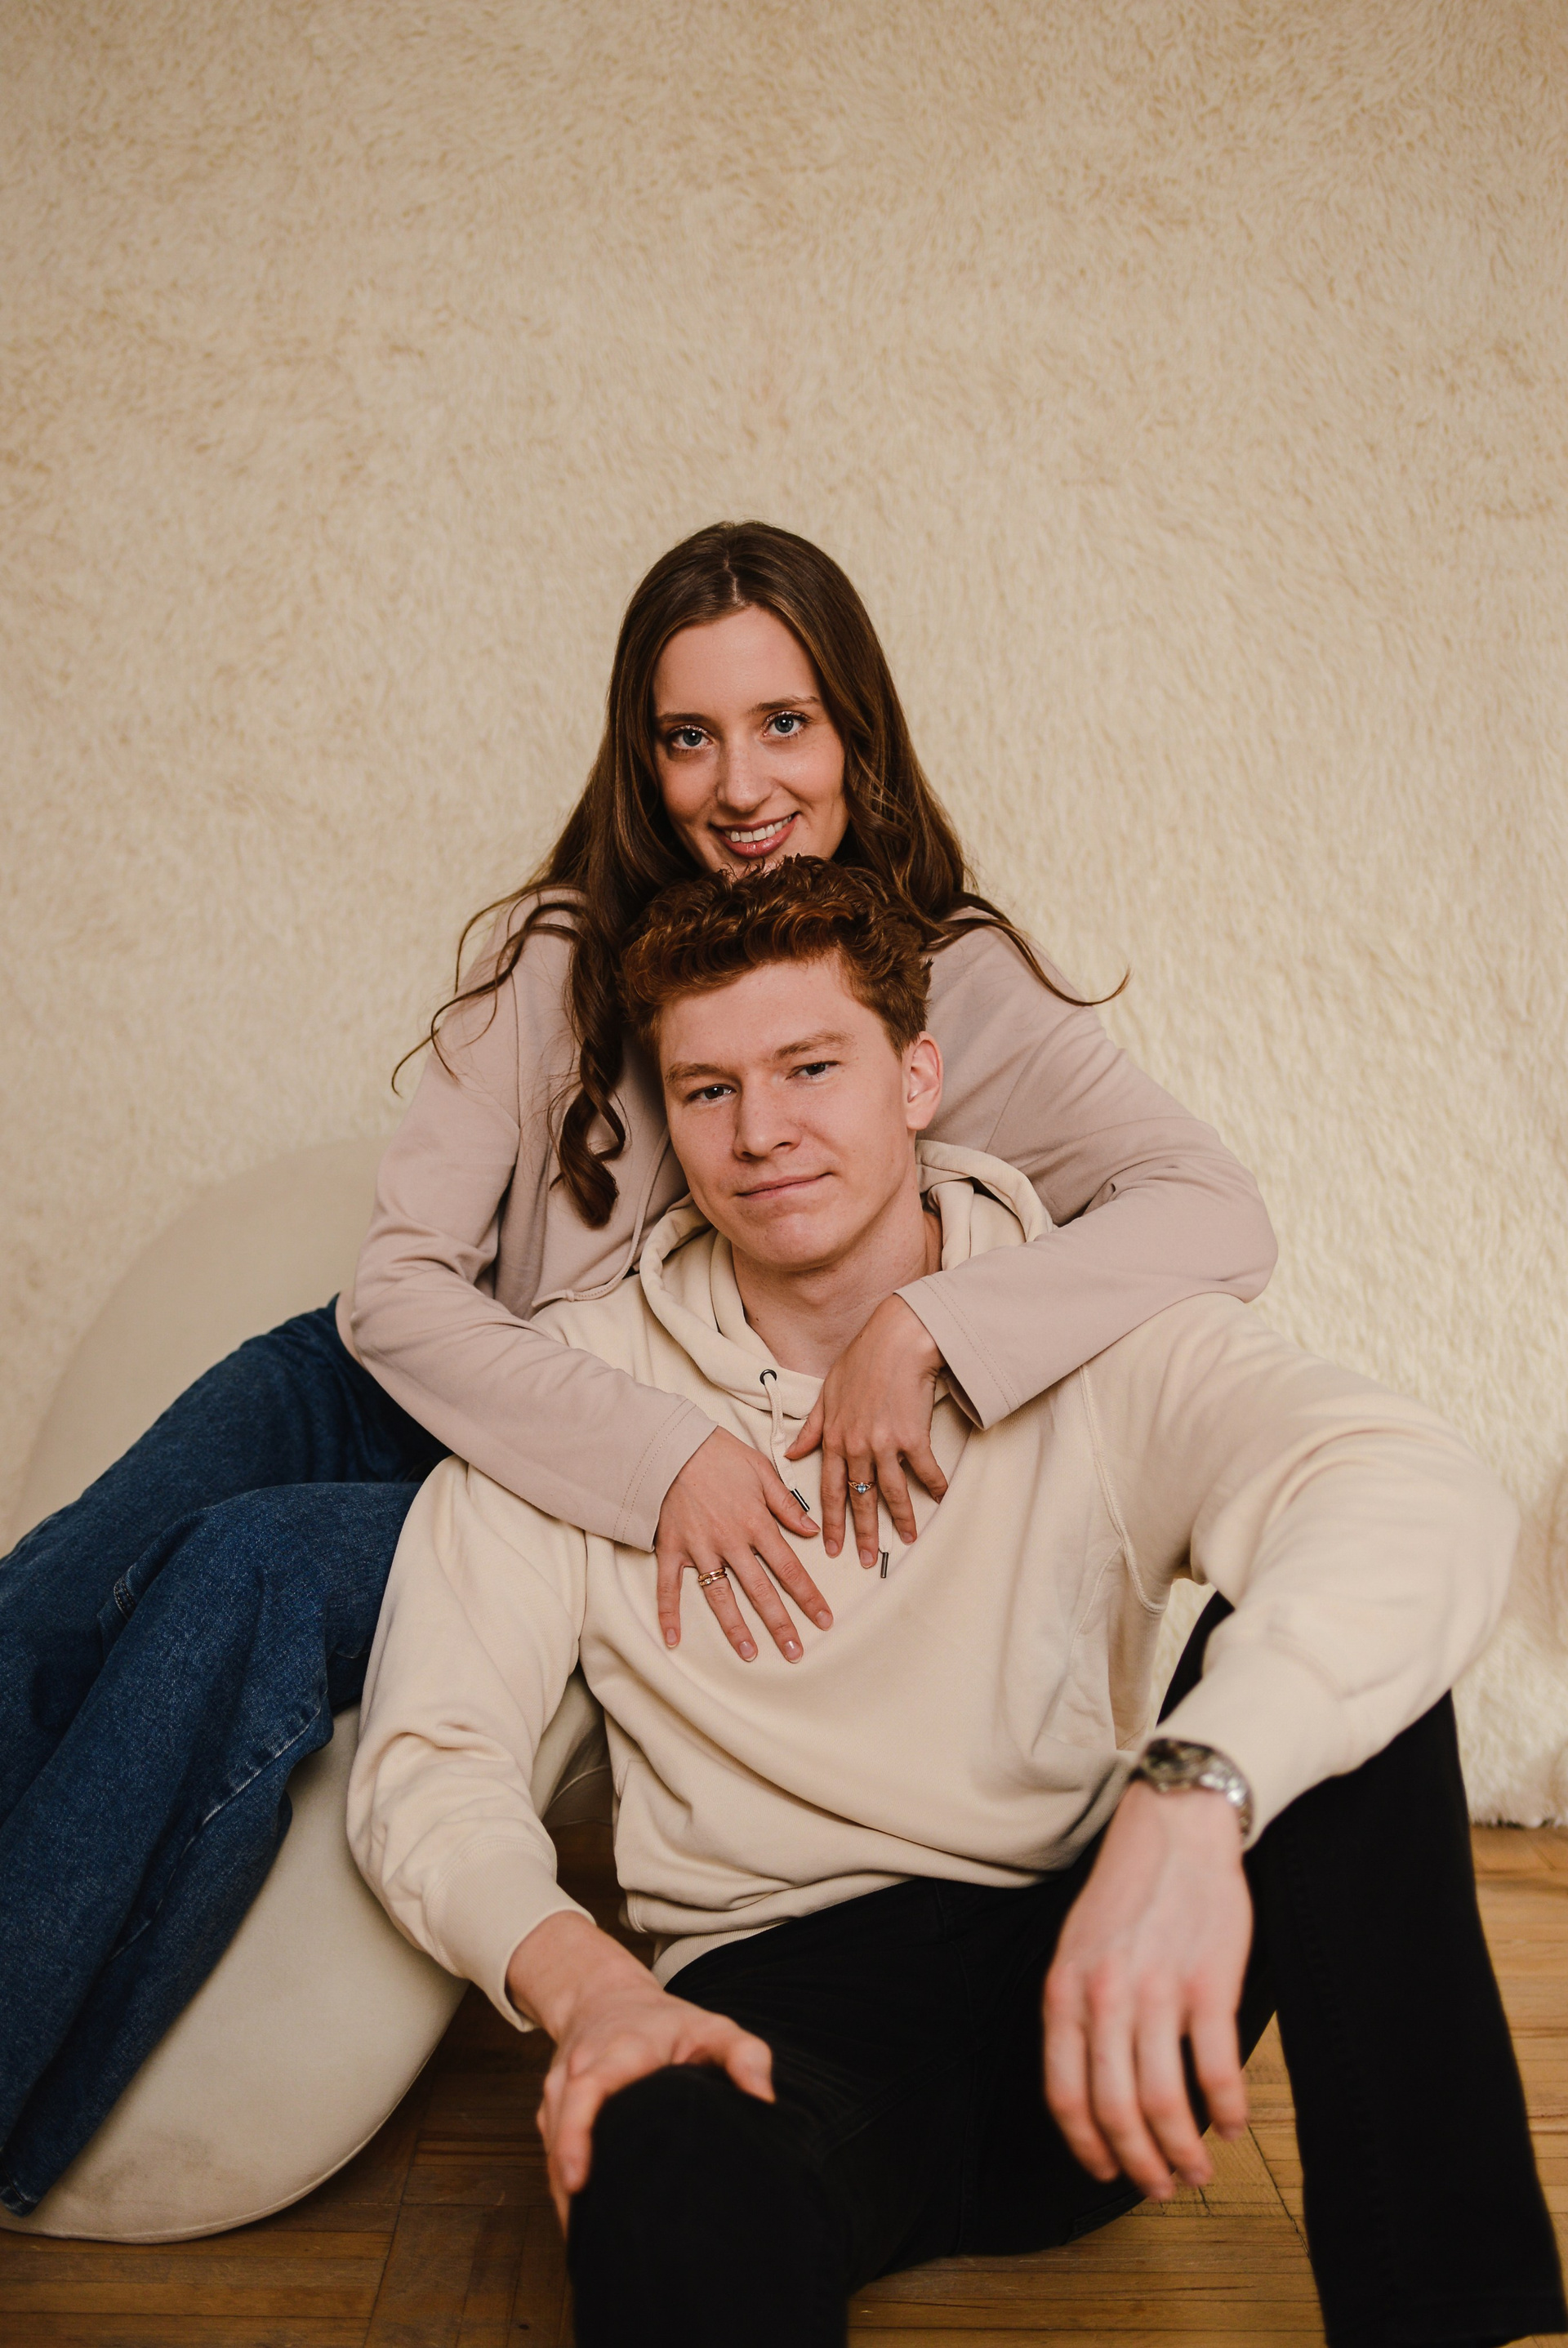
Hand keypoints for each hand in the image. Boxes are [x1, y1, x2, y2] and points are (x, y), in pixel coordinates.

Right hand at [508, 1912, 773, 2229]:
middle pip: (559, 2126)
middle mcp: (580, 2067)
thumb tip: (765, 2100)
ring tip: (590, 2239)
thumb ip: (744, 2054)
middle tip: (589, 2236)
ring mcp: (557, 2087)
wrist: (606, 1994)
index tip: (577, 2179)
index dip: (576, 2135)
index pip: (586, 2090)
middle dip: (567, 2179)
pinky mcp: (549, 2107)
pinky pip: (549, 2148)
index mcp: (619, 2051)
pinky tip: (582, 2219)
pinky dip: (561, 2182)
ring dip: (564, 2189)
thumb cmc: (666, 2020)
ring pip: (550, 2144)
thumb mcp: (712, 2025)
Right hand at [656, 1427, 830, 1662]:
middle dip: (780, 1624)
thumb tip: (813, 1530)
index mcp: (756, 1523)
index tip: (823, 1620)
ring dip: (735, 1628)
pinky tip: (672, 1640)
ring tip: (749, 1654)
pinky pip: (668, 1587)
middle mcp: (730, 1542)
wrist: (671, 1445)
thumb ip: (787, 1504)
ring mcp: (699, 1548)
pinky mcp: (671, 1549)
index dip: (808, 1596)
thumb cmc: (718, 1453)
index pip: (789, 1568)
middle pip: (760, 1591)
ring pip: (720, 1596)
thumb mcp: (762, 1471)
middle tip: (795, 1652)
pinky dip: (668, 1614)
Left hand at [786, 1295, 946, 1564]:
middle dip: (863, 1534)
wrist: (897, 1340)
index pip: (830, 1490)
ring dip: (900, 1519)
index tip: (831, 1546)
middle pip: (859, 1499)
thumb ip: (811, 1428)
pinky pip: (925, 1470)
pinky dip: (934, 1485)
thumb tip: (791, 1454)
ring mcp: (884, 1443)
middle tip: (867, 1560)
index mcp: (834, 1438)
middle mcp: (856, 1446)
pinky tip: (941, 1498)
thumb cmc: (862, 1361)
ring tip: (907, 1540)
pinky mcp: (912, 1436)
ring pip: (892, 1492)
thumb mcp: (827, 1394)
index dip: (830, 1522)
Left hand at [1042, 1781, 1251, 2198]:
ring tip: (1198, 2169)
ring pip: (1166, 2101)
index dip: (1086, 2146)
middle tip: (1160, 2186)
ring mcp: (1158, 1990)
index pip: (1065, 2093)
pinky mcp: (1210, 1983)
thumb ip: (1077, 2009)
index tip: (1105, 2173)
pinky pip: (1217, 2070)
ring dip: (1183, 2150)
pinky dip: (1226, 2110)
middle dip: (1138, 2163)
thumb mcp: (1078, 1946)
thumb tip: (1087, 2084)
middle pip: (1116, 2109)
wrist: (1175, 1827)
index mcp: (1066, 1990)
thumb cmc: (1129, 1888)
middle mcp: (1105, 1996)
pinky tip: (1232, 2125)